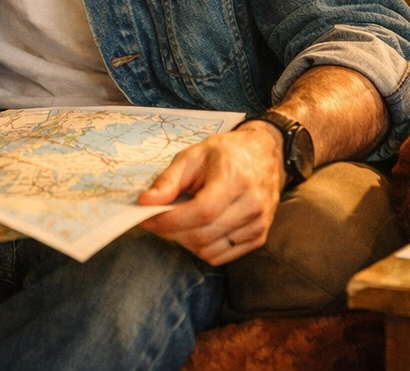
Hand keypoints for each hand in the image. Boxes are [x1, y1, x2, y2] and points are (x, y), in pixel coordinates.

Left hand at [137, 121, 283, 265]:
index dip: (171, 221)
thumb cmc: (225, 153)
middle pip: (203, 235)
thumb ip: (168, 180)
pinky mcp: (258, 237)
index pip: (201, 212)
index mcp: (235, 179)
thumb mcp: (192, 156)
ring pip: (210, 251)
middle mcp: (251, 204)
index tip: (149, 219)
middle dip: (172, 233)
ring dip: (185, 242)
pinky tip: (197, 230)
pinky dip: (202, 249)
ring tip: (179, 222)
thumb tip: (145, 203)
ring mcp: (258, 224)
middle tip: (157, 221)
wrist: (264, 155)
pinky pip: (222, 257)